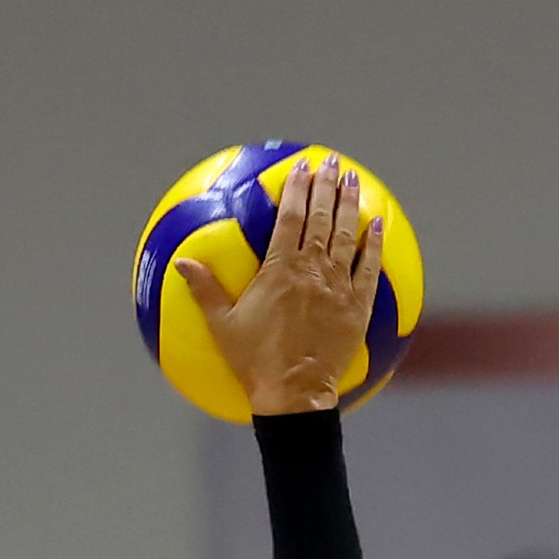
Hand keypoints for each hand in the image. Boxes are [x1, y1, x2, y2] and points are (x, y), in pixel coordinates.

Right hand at [178, 156, 381, 414]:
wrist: (294, 396)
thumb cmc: (255, 363)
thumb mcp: (223, 326)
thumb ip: (204, 290)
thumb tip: (182, 262)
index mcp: (280, 270)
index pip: (290, 217)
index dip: (296, 188)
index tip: (301, 167)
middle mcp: (312, 271)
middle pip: (321, 217)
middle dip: (327, 184)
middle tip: (332, 162)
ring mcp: (337, 288)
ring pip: (346, 236)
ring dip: (350, 205)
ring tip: (354, 181)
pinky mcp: (357, 309)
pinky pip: (369, 269)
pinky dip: (373, 245)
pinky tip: (376, 226)